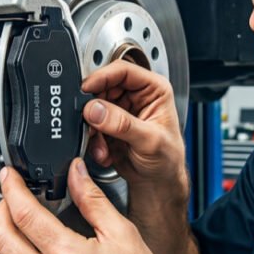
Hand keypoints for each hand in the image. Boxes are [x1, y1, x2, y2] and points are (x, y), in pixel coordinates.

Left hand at [0, 158, 208, 253]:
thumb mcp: (123, 234)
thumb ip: (92, 200)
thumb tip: (75, 173)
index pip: (25, 214)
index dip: (12, 188)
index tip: (11, 177)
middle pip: (0, 238)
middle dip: (0, 210)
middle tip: (10, 198)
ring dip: (2, 239)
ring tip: (17, 226)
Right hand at [81, 60, 185, 188]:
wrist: (158, 183)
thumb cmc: (168, 159)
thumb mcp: (149, 140)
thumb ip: (122, 123)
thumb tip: (96, 109)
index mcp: (154, 89)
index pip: (123, 71)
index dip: (102, 77)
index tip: (85, 89)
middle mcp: (136, 96)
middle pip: (103, 88)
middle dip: (94, 108)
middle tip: (91, 124)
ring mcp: (121, 111)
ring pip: (93, 107)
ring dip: (93, 128)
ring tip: (102, 145)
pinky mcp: (108, 126)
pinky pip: (90, 125)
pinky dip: (93, 140)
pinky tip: (105, 152)